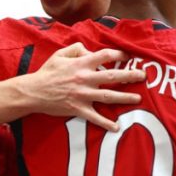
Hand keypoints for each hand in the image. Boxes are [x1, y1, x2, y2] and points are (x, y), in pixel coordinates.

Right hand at [22, 43, 144, 130]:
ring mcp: (83, 95)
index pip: (105, 55)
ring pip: (108, 96)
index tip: (127, 56)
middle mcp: (85, 79)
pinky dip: (105, 123)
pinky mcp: (78, 109)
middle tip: (143, 76)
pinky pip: (95, 117)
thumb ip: (76, 49)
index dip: (118, 54)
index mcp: (81, 64)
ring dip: (125, 98)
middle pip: (113, 76)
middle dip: (130, 75)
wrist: (33, 92)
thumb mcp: (59, 54)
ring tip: (138, 99)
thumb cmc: (47, 72)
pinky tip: (116, 127)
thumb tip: (90, 51)